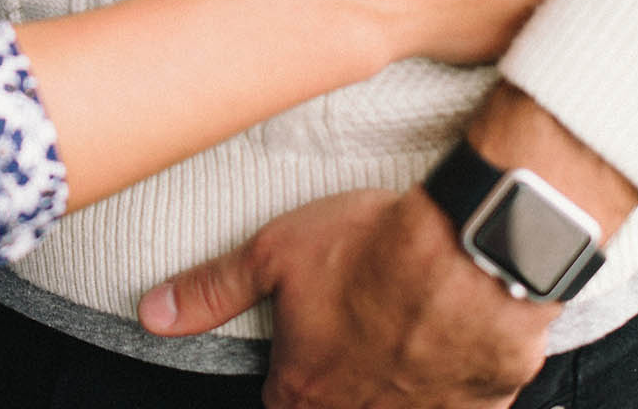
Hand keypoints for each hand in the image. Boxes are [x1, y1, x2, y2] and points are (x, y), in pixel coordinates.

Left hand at [138, 188, 557, 407]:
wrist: (472, 245)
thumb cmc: (373, 246)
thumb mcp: (272, 255)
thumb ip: (212, 291)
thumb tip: (154, 313)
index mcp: (307, 389)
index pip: (282, 405)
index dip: (289, 380)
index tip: (300, 359)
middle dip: (342, 384)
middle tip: (357, 337)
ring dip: (395, 386)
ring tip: (399, 342)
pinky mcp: (483, 403)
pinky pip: (463, 406)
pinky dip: (452, 384)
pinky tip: (451, 352)